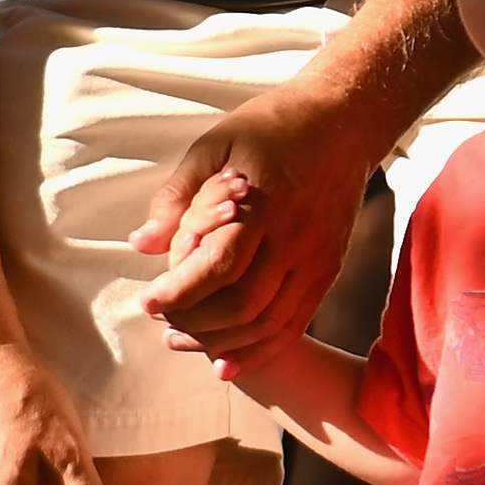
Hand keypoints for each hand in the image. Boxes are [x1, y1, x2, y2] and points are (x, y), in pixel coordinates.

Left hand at [136, 80, 397, 358]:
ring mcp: (316, 259)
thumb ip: (177, 197)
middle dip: (195, 323)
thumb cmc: (271, 128)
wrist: (343, 123)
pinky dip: (260, 351)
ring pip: (269, 323)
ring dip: (222, 343)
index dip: (179, 292)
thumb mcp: (215, 146)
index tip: (148, 302)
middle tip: (161, 322)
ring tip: (183, 341)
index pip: (218, 265)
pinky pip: (294, 324)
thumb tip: (140, 244)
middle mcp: (293, 238)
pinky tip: (228, 362)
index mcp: (263, 203)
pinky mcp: (327, 270)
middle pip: (242, 303)